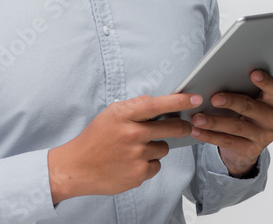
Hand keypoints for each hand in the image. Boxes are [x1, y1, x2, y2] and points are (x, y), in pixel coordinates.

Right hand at [47, 93, 199, 202]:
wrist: (77, 167)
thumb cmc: (95, 138)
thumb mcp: (110, 114)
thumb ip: (134, 107)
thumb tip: (158, 102)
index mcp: (123, 115)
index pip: (158, 104)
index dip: (180, 101)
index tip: (196, 98)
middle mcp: (132, 134)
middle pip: (171, 128)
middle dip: (182, 127)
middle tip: (185, 127)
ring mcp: (136, 156)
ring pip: (164, 148)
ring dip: (156, 147)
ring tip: (136, 149)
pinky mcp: (138, 174)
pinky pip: (156, 166)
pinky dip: (148, 164)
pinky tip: (132, 162)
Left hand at [189, 70, 272, 177]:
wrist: (247, 142)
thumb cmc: (245, 111)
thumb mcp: (247, 99)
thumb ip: (240, 88)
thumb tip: (216, 79)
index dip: (265, 81)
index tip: (253, 73)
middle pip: (250, 107)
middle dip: (231, 102)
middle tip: (213, 98)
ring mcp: (264, 136)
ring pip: (237, 127)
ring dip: (214, 122)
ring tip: (197, 118)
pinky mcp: (252, 150)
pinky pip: (228, 141)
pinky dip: (209, 136)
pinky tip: (196, 131)